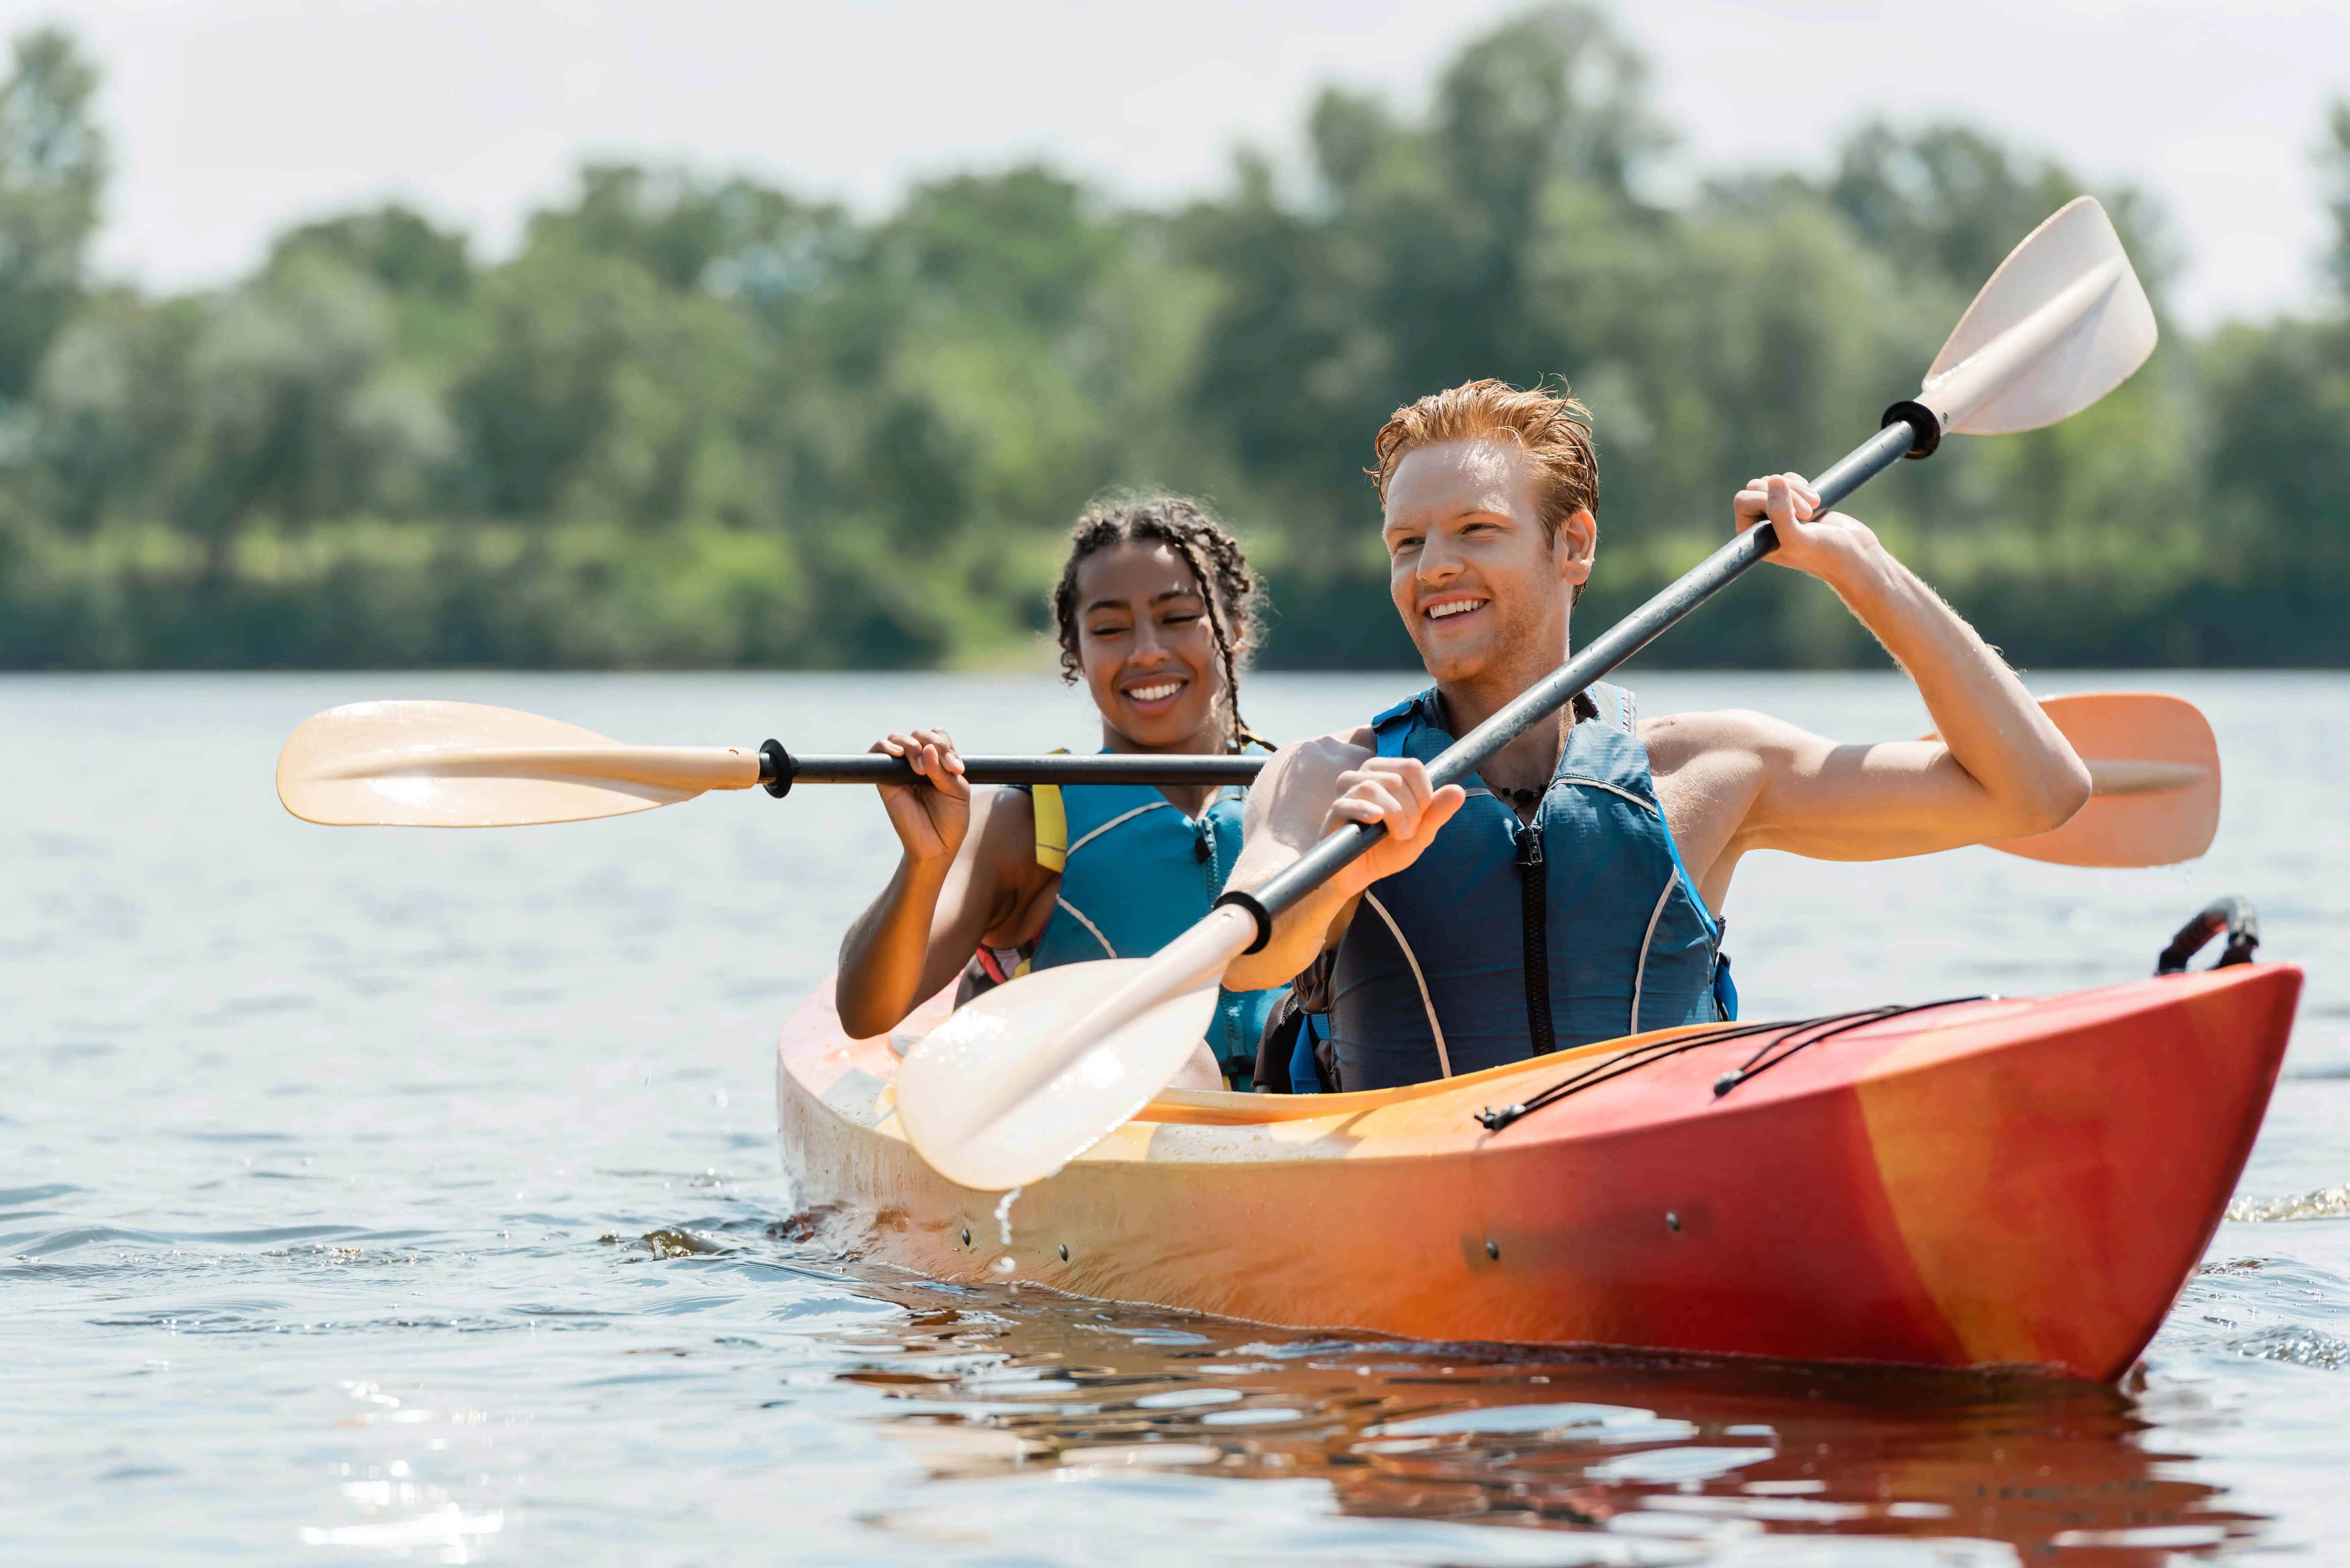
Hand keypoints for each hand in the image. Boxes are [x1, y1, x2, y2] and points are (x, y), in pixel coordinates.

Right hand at [873, 727, 969, 865]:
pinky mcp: (885, 779)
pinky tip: (899, 754)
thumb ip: (944, 770)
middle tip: (943, 769)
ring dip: (912, 746)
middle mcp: (919, 761)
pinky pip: (877, 752)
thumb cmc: (950, 820)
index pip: (938, 736)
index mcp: (939, 761)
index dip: (946, 746)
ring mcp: (900, 769)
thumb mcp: (957, 792)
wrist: (937, 846)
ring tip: (922, 770)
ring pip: (899, 739)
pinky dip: (885, 747)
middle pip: (920, 734)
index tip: (956, 769)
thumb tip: (926, 749)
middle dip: (932, 745)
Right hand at [1320, 757, 1466, 896]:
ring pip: (1371, 787)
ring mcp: (1344, 795)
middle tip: (1408, 832)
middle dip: (1411, 810)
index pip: (1411, 766)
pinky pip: (1347, 804)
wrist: (1360, 876)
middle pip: (1395, 778)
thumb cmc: (1387, 849)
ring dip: (1394, 815)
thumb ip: (1437, 812)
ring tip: (1398, 835)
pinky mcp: (1332, 815)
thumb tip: (1458, 791)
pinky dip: (1365, 810)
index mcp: (1384, 774)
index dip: (1424, 792)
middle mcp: (1362, 776)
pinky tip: (1376, 821)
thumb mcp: (1419, 833)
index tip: (1422, 815)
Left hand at [1734, 472, 1878, 580]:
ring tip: (1813, 508)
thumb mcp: (1798, 539)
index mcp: (1753, 537)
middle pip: (1756, 486)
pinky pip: (1787, 480)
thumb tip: (1773, 480)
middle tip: (1806, 513)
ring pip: (1774, 481)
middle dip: (1784, 494)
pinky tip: (1815, 501)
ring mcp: (1778, 512)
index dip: (1766, 499)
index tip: (1794, 515)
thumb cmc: (1826, 554)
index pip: (1743, 500)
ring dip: (1796, 490)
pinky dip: (1801, 485)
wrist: (1855, 554)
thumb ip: (1780, 513)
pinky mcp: (1795, 502)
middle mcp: (1762, 524)